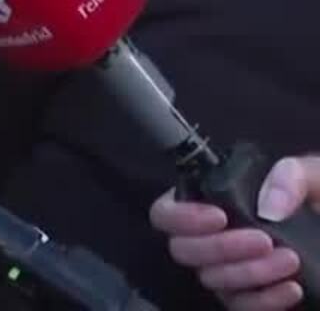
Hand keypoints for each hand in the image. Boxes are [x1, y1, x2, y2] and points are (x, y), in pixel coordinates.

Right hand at [152, 157, 319, 310]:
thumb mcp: (317, 178)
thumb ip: (293, 175)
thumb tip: (268, 205)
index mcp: (217, 201)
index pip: (167, 211)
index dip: (180, 217)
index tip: (218, 217)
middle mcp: (214, 238)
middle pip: (183, 250)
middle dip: (220, 247)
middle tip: (263, 241)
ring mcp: (230, 271)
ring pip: (212, 280)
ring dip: (249, 273)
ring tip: (290, 260)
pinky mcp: (252, 299)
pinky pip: (241, 307)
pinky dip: (265, 300)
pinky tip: (293, 287)